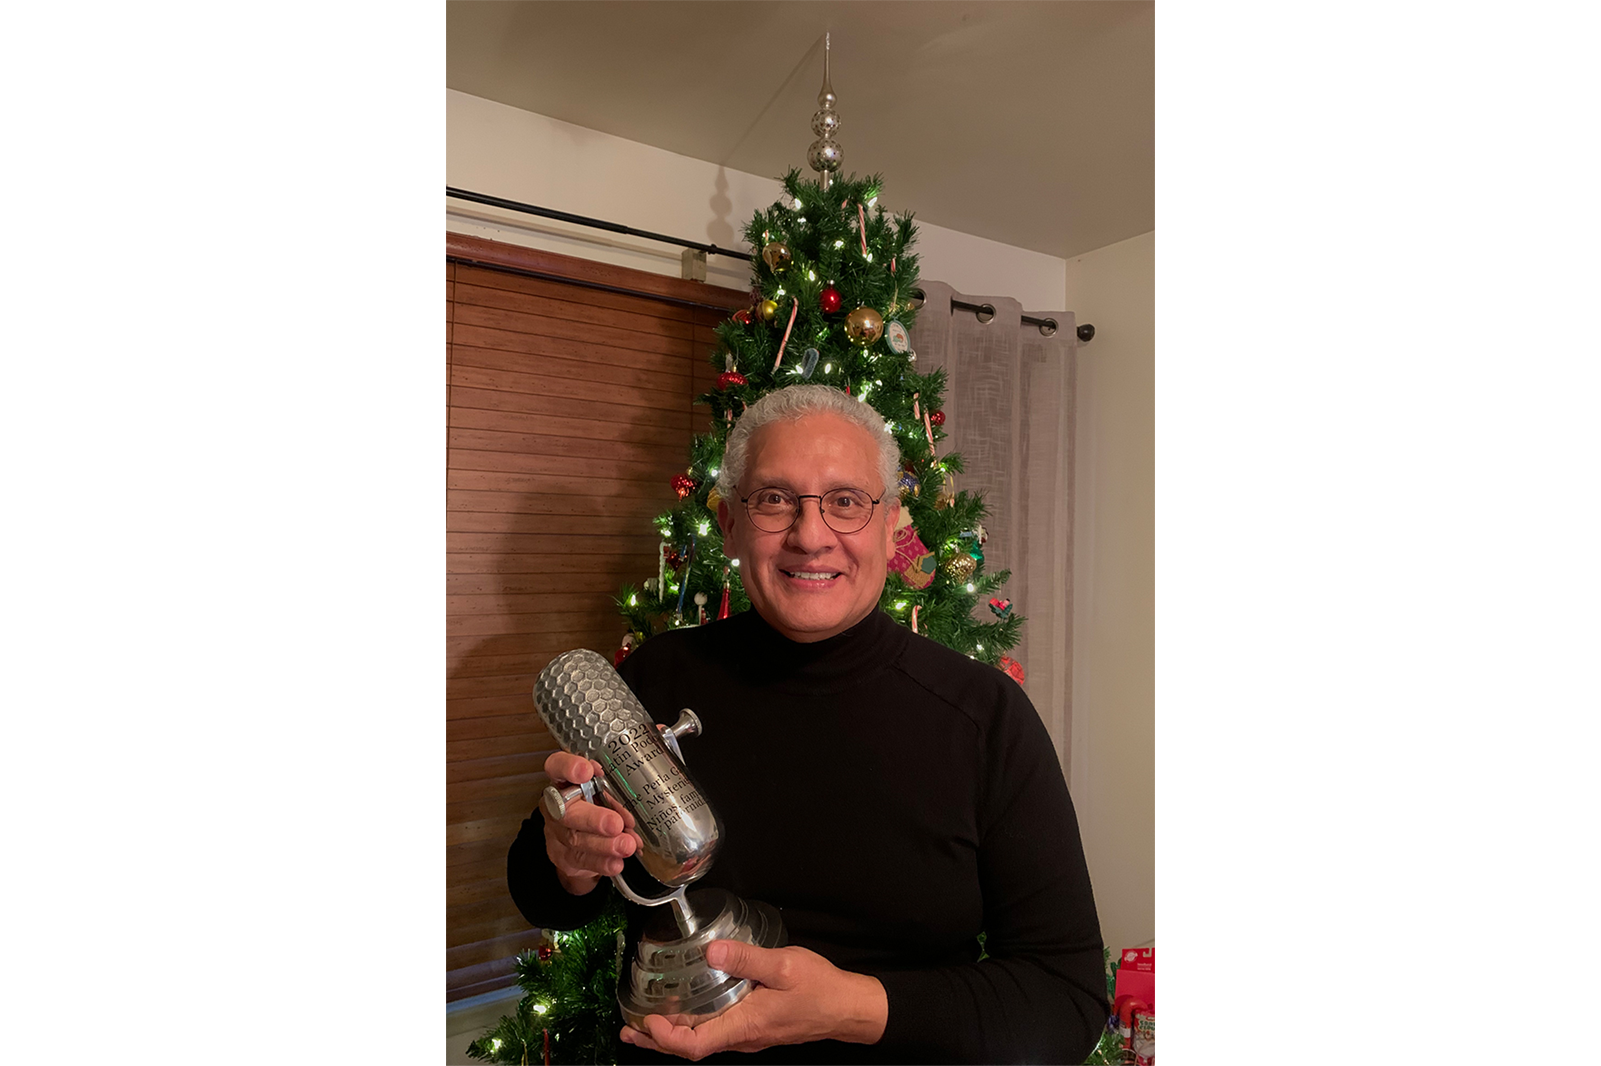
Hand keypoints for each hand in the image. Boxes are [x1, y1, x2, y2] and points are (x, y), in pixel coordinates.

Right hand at [541, 750, 638, 895]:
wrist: (581, 840)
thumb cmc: (598, 801)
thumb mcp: (609, 780)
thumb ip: (630, 760)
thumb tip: (660, 734)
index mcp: (567, 779)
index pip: (557, 766)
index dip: (567, 767)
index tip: (586, 769)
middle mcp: (559, 804)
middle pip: (567, 810)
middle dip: (593, 818)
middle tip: (615, 823)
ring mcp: (560, 832)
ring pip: (577, 838)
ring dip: (604, 844)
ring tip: (626, 844)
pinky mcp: (566, 856)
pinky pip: (582, 860)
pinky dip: (601, 863)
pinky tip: (616, 862)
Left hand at [620, 940, 886, 1059]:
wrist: (847, 1008)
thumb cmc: (820, 988)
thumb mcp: (785, 966)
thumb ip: (748, 958)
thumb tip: (712, 950)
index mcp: (745, 1026)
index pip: (695, 1045)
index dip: (666, 1039)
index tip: (646, 1023)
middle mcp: (743, 1038)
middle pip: (691, 1048)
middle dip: (657, 1041)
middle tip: (629, 1029)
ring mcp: (748, 1036)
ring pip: (702, 1042)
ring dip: (672, 1035)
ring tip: (646, 1024)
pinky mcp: (754, 1029)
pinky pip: (715, 1034)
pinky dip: (692, 1027)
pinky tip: (686, 1012)